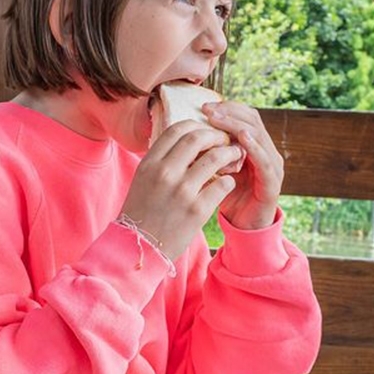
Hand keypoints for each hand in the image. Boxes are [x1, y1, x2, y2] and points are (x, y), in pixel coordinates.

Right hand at [120, 120, 243, 260]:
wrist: (138, 248)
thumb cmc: (142, 213)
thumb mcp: (143, 180)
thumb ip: (161, 160)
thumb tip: (185, 142)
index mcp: (150, 164)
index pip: (177, 129)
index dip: (196, 125)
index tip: (206, 131)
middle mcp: (165, 173)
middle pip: (198, 138)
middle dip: (216, 136)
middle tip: (225, 140)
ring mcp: (182, 191)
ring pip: (215, 158)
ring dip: (229, 153)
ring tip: (234, 156)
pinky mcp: (197, 210)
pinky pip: (223, 184)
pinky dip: (229, 180)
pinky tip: (228, 183)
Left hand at [202, 101, 282, 229]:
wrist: (242, 228)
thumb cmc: (225, 198)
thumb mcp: (211, 171)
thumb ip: (205, 153)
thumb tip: (183, 134)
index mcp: (251, 145)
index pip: (241, 116)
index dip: (224, 109)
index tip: (202, 107)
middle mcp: (265, 150)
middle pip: (251, 120)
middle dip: (229, 113)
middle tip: (208, 109)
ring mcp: (272, 165)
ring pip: (258, 136)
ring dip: (238, 126)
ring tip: (220, 119)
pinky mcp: (273, 182)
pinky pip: (265, 161)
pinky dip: (254, 148)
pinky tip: (241, 139)